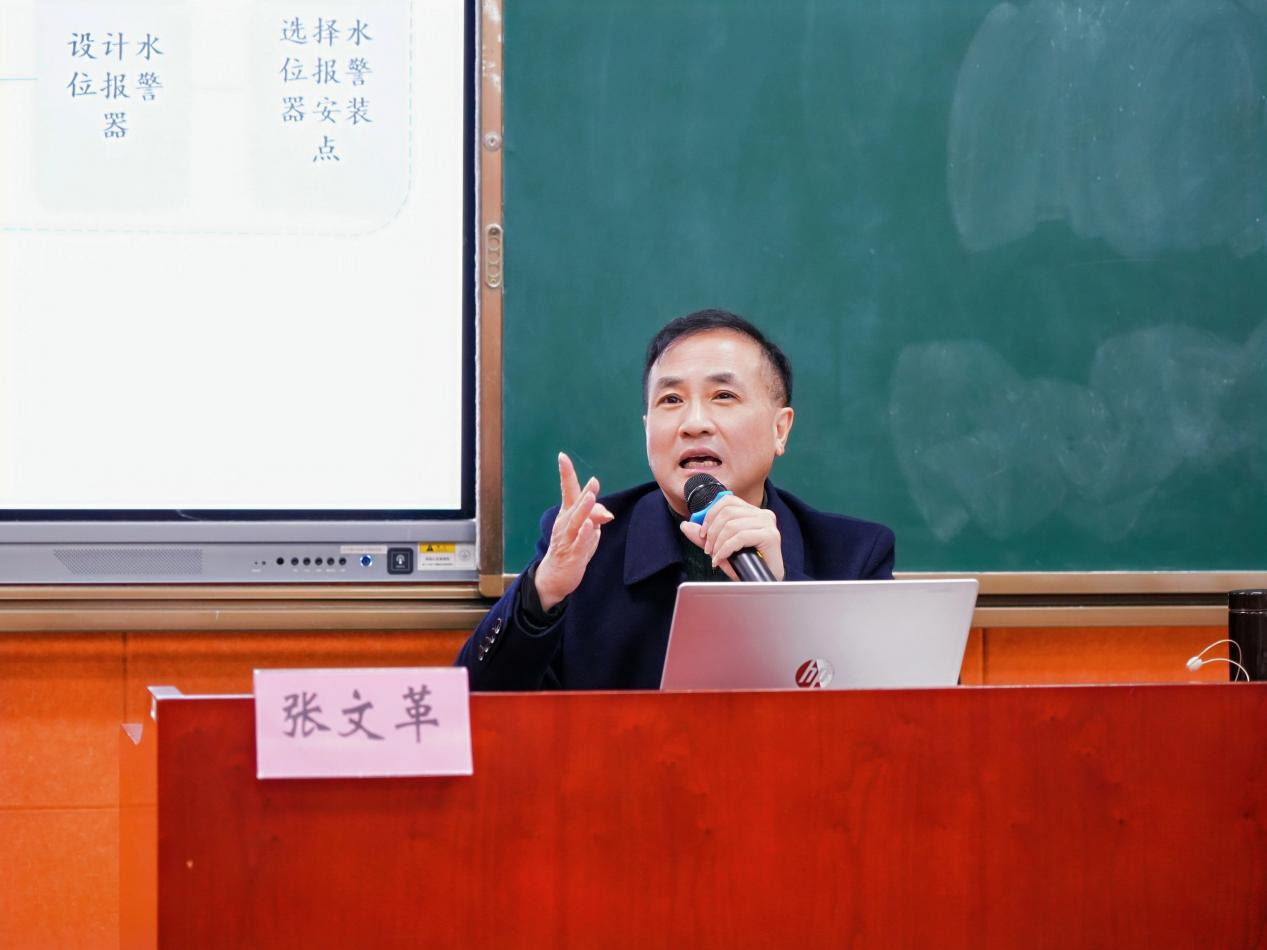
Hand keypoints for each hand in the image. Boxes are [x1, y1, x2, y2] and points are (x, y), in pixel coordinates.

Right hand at [534, 453, 613, 610]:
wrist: (553, 577)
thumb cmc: (571, 549)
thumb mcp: (585, 531)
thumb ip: (594, 517)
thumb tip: (607, 512)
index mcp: (567, 515)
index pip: (567, 490)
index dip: (566, 474)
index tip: (562, 456)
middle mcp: (565, 524)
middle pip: (574, 504)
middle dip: (583, 492)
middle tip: (594, 481)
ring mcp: (568, 539)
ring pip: (576, 522)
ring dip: (584, 509)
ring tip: (591, 497)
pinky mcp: (572, 554)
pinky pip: (579, 543)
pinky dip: (585, 534)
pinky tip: (591, 527)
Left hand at [678, 493, 783, 581]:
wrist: (763, 583)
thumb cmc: (745, 565)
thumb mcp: (720, 548)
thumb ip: (705, 537)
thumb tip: (685, 525)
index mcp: (752, 512)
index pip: (727, 501)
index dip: (710, 515)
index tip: (703, 533)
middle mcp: (763, 514)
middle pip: (727, 512)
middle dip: (712, 532)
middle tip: (708, 549)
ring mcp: (768, 524)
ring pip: (732, 525)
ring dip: (718, 543)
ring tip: (715, 556)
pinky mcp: (771, 536)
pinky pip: (740, 537)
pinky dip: (725, 549)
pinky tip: (721, 559)